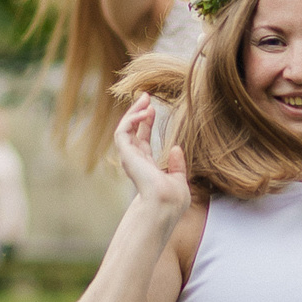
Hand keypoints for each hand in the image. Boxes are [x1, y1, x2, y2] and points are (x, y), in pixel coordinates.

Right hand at [116, 96, 192, 219]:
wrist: (165, 204)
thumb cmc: (173, 199)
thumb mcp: (179, 179)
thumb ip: (177, 165)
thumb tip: (177, 149)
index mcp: (146, 166)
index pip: (142, 140)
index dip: (146, 123)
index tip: (152, 109)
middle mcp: (135, 161)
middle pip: (131, 130)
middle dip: (137, 112)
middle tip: (146, 96)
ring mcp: (129, 157)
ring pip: (124, 128)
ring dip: (133, 112)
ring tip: (144, 98)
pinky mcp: (126, 154)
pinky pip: (123, 131)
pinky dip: (131, 119)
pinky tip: (144, 111)